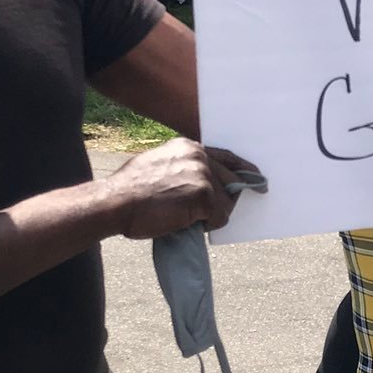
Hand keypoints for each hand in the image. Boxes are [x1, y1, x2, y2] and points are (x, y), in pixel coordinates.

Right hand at [105, 138, 257, 238]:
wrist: (116, 202)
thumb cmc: (129, 192)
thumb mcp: (158, 165)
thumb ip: (181, 169)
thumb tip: (199, 184)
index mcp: (188, 146)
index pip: (226, 157)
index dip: (241, 170)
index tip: (256, 179)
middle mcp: (199, 155)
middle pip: (230, 183)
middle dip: (221, 201)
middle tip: (205, 215)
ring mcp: (203, 173)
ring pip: (225, 204)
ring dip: (209, 216)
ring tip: (182, 217)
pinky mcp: (204, 194)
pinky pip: (219, 217)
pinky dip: (206, 226)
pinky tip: (185, 222)